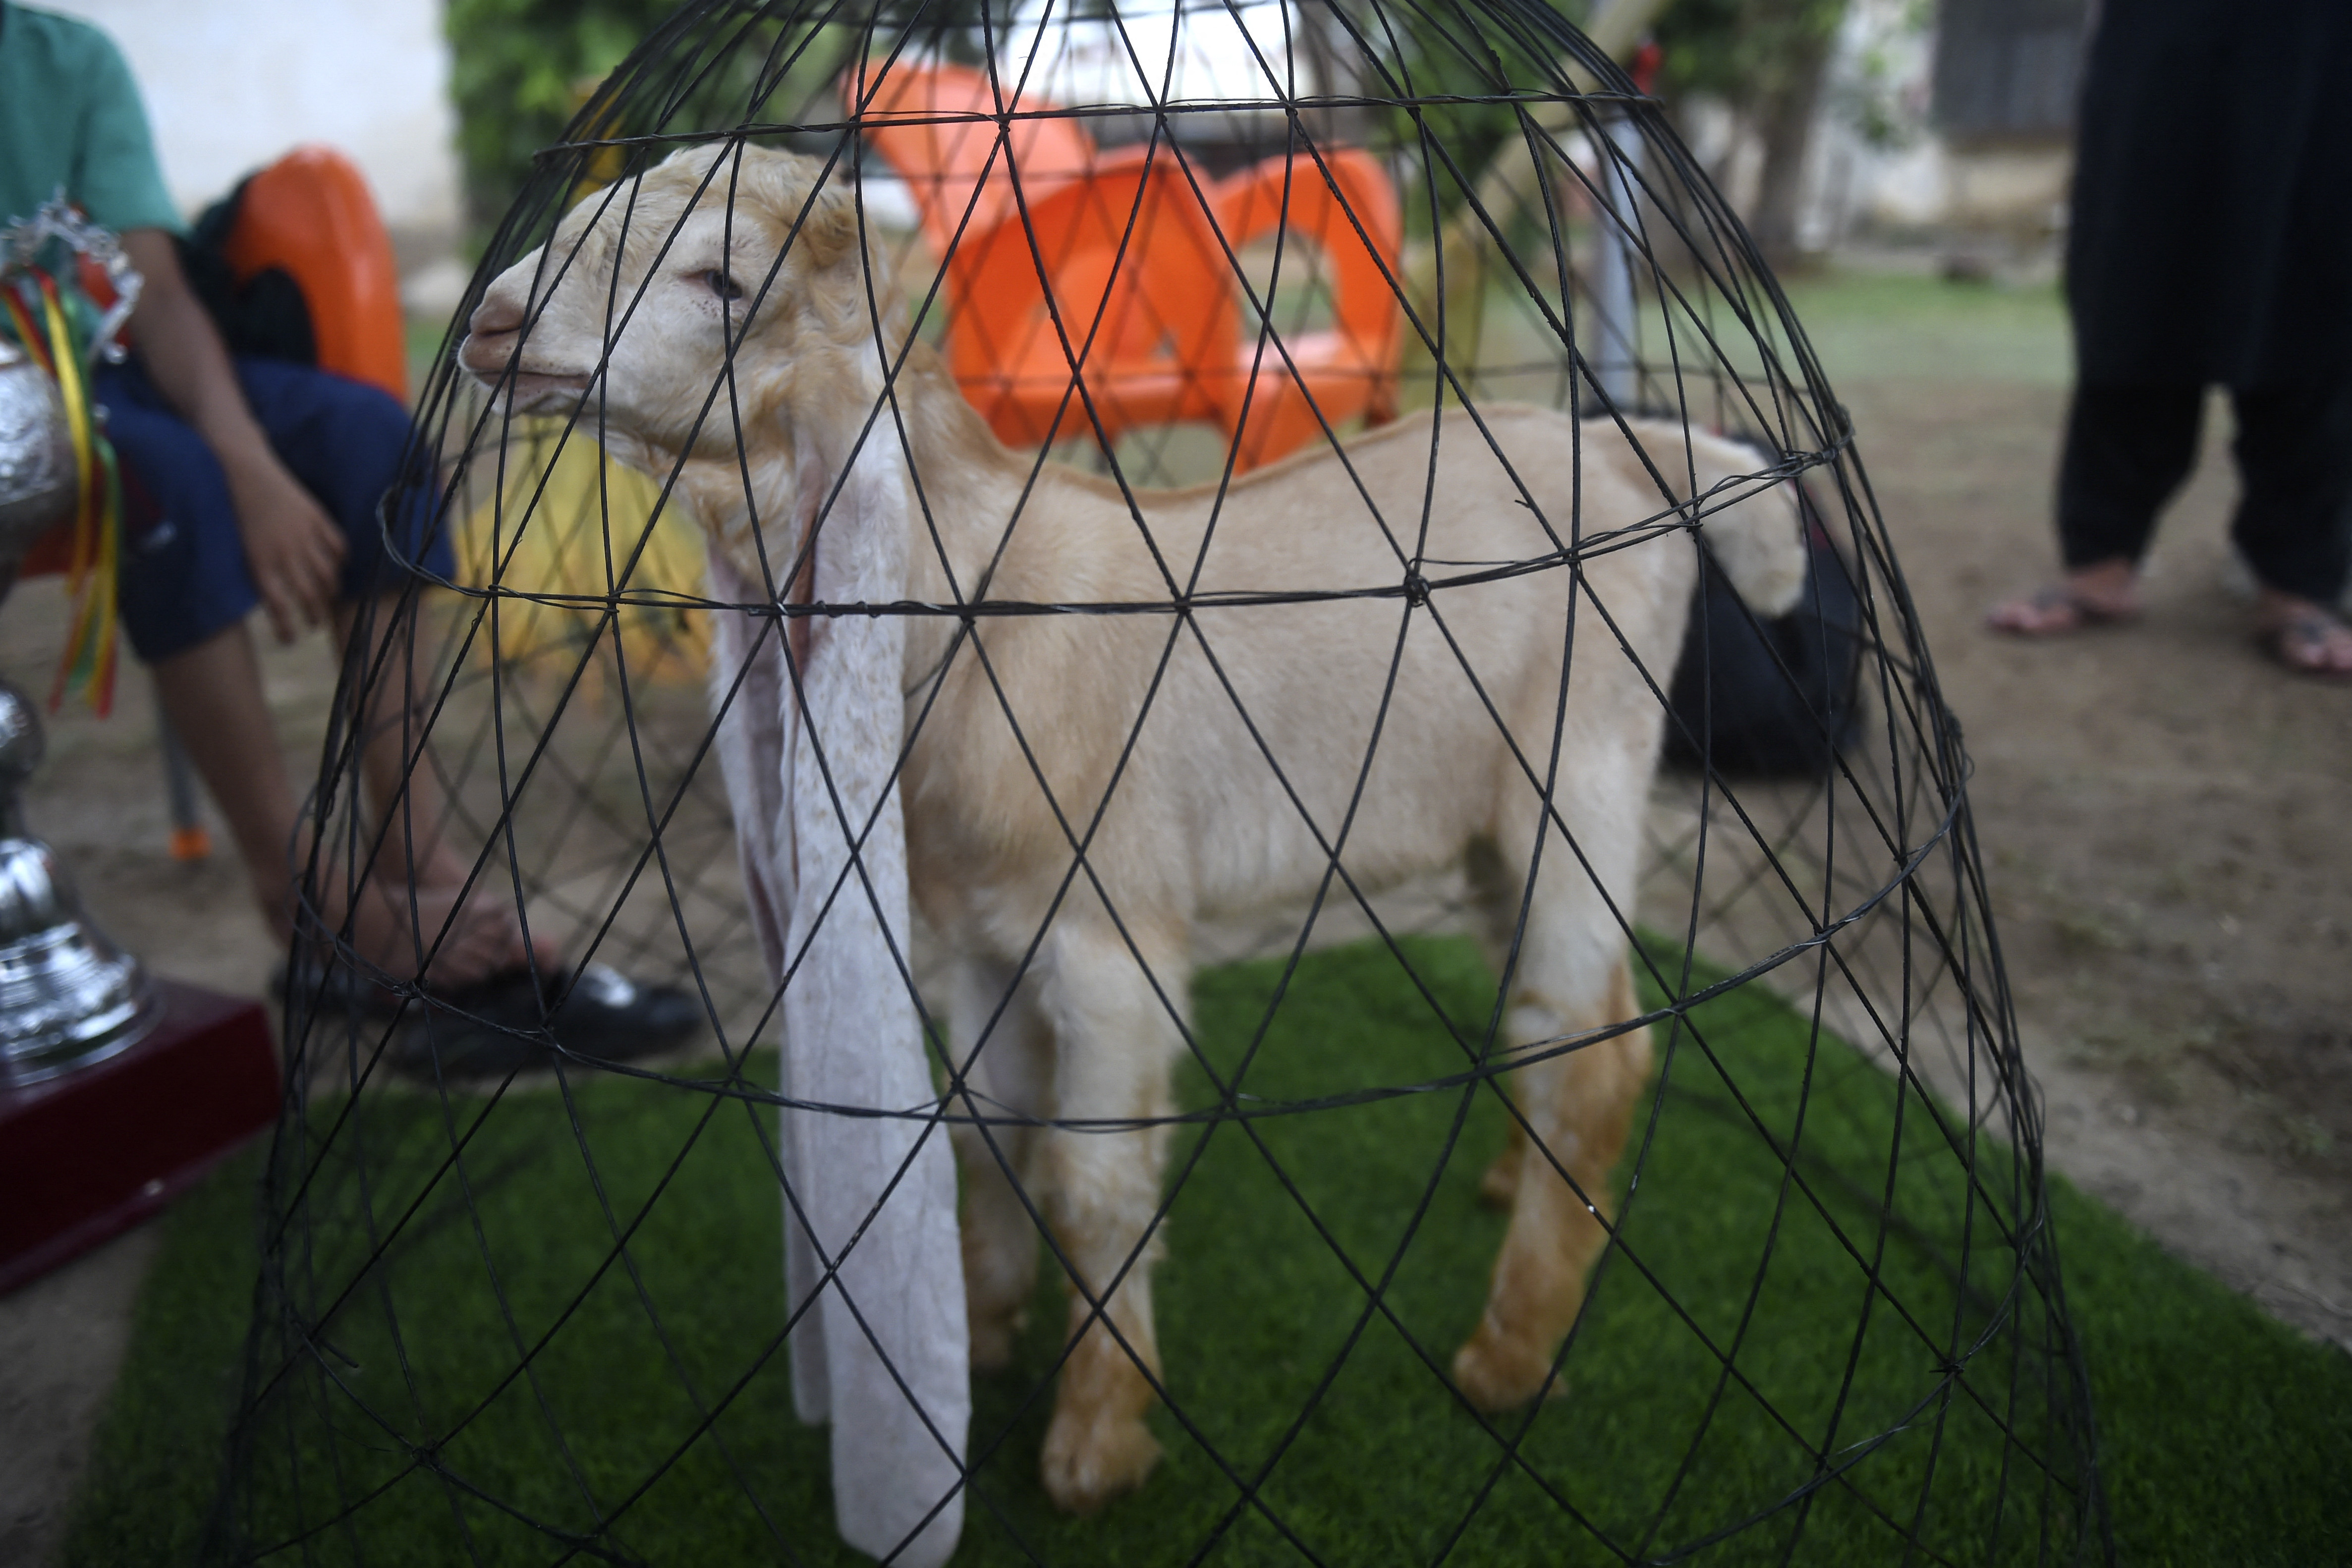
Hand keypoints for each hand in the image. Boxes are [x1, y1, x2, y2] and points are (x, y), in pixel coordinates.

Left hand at [224, 451, 345, 641]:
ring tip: (328, 599)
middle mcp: (285, 553)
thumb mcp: (239, 546)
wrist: (242, 470)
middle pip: (309, 595)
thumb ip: (257, 571)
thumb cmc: (234, 509)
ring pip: (328, 574)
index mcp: (260, 562)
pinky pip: (337, 545)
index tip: (291, 639)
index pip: (279, 606)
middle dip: (313, 614)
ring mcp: (304, 535)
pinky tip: (339, 566)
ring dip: (330, 592)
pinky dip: (341, 559)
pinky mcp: (316, 518)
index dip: (287, 627)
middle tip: (314, 624)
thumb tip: (273, 597)